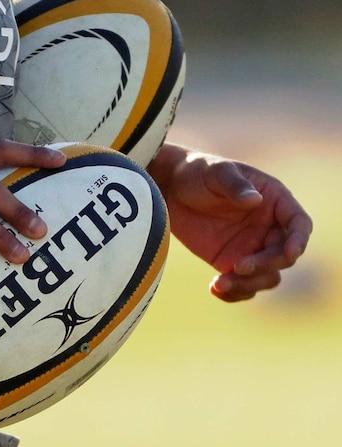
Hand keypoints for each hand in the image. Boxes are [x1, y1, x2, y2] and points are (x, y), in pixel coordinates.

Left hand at [148, 144, 312, 301]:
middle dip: (266, 265)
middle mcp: (268, 228)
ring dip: (249, 284)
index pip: (299, 224)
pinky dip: (235, 293)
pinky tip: (215, 289)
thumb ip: (235, 185)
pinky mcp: (230, 262)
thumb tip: (255, 200)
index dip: (298, 240)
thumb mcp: (216, 172)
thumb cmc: (196, 172)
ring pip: (266, 276)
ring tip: (221, 283)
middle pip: (283, 256)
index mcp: (274, 201)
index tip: (289, 252)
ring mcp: (251, 248)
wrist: (168, 189)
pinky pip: (243, 285)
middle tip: (238, 267)